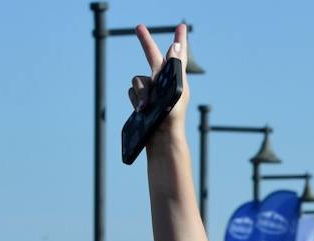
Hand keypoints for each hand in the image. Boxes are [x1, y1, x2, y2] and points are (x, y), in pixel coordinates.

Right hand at [130, 24, 190, 142]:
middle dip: (145, 42)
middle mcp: (163, 83)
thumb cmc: (173, 118)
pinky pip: (132, 91)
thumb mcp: (176, 92)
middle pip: (152, 56)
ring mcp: (151, 92)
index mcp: (176, 80)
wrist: (162, 141)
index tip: (182, 27)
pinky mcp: (141, 100)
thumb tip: (175, 46)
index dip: (180, 40)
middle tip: (139, 27)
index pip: (177, 55)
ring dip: (140, 90)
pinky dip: (135, 99)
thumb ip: (175, 68)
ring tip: (146, 106)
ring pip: (137, 79)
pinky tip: (141, 110)